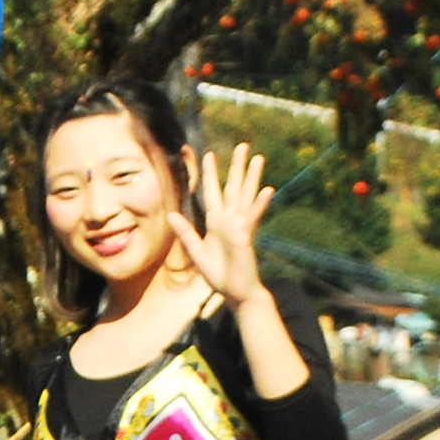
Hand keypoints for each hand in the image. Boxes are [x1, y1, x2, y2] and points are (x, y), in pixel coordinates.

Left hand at [165, 141, 272, 308]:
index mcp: (216, 222)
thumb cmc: (219, 275)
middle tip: (243, 145)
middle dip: (237, 167)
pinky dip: (259, 204)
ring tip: (258, 158)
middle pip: (233, 188)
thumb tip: (171, 214)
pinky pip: (252, 218)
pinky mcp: (245, 237)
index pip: (212, 192)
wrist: (236, 293)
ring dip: (252, 178)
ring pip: (245, 196)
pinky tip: (267, 190)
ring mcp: (240, 227)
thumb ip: (185, 233)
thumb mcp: (196, 252)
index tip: (208, 155)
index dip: (210, 174)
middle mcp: (229, 220)